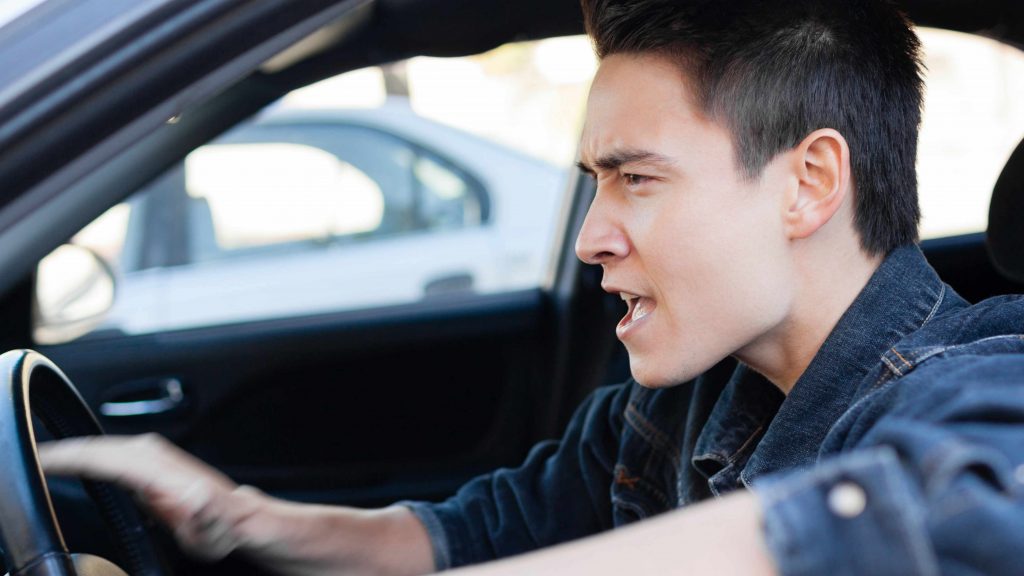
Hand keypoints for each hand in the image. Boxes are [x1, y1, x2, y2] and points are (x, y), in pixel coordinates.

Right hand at [39, 434, 265, 560]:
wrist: (237, 520)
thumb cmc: (223, 528)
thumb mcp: (215, 529)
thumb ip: (206, 514)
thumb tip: (198, 497)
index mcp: (165, 472)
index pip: (109, 458)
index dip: (75, 458)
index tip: (46, 460)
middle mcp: (158, 458)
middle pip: (101, 448)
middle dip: (67, 451)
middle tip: (36, 459)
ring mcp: (154, 457)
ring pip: (105, 447)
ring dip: (76, 450)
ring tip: (47, 458)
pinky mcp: (151, 462)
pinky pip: (111, 453)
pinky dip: (89, 454)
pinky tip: (75, 460)